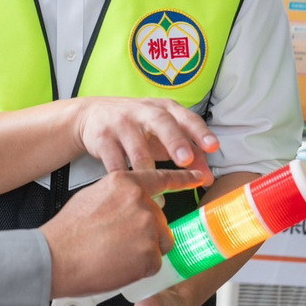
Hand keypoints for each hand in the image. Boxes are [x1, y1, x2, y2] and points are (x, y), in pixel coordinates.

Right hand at [41, 168, 206, 298]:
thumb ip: (120, 195)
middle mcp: (141, 201)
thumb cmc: (68, 232)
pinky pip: (154, 263)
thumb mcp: (93, 196)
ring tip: (114, 253)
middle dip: (146, 233)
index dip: (182, 178)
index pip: (161, 178)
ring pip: (159, 243)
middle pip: (160, 220)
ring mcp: (148, 227)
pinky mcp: (150, 254)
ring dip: (143, 251)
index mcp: (125, 183)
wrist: (56, 257)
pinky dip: (139, 269)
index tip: (198, 175)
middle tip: (118, 242)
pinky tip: (117, 264)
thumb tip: (129, 203)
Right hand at [74, 97, 217, 181]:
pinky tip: (129, 193)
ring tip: (158, 195)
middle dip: (175, 141)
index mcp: (165, 109)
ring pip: (137, 148)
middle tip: (186, 160)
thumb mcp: (163, 135)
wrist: (92, 115)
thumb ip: (189, 153)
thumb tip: (209, 178)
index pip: (186, 117)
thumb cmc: (138, 128)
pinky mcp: (102, 137)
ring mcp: (122, 123)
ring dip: (148, 171)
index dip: (200, 132)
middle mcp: (144, 111)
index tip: (213, 147)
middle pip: (162, 123)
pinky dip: (123, 178)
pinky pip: (113, 161)